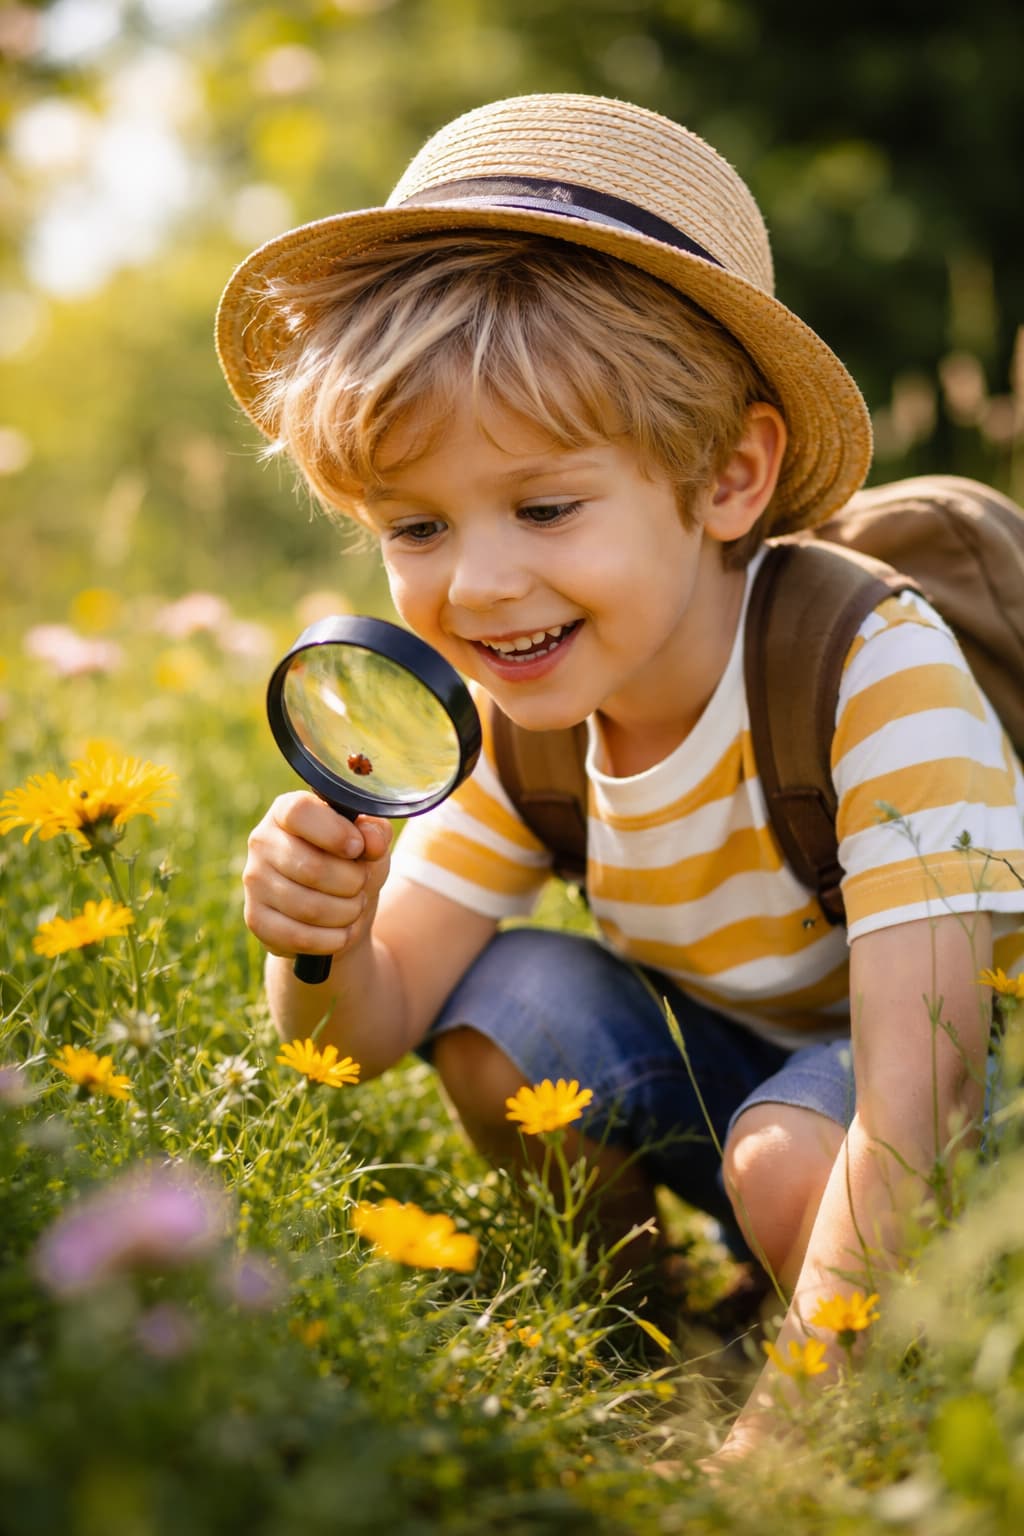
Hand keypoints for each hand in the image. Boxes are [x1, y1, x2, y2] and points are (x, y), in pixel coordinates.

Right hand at [243, 791, 391, 961]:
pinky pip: (298, 937)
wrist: (334, 912)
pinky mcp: (255, 919)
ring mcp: (254, 881)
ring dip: (346, 912)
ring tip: (354, 907)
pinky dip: (332, 939)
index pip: (300, 812)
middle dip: (352, 882)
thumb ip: (375, 833)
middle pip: (312, 867)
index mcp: (286, 811)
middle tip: (361, 885)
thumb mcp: (371, 843)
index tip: (358, 848)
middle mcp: (262, 842)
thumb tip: (372, 841)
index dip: (334, 832)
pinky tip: (342, 932)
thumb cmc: (351, 866)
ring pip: (308, 907)